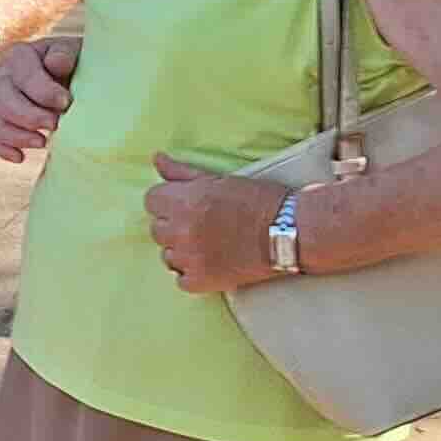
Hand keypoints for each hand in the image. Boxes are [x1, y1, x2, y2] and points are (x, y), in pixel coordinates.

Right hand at [0, 37, 79, 164]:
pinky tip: (21, 157)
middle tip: (56, 124)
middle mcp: (3, 76)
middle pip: (6, 102)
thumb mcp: (74, 50)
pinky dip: (5, 149)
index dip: (44, 92)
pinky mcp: (1, 121)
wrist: (74, 74)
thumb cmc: (74, 61)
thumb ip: (65, 53)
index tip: (66, 103)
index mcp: (20, 56)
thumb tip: (55, 64)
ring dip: (20, 136)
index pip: (25, 77)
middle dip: (31, 117)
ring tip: (44, 142)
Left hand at [143, 153, 288, 295]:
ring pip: (166, 255)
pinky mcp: (201, 281)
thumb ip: (181, 172)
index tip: (186, 204)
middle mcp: (181, 230)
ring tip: (209, 243)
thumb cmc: (257, 200)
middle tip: (202, 223)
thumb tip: (156, 158)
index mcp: (184, 201)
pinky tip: (210, 262)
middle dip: (174, 224)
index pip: (151, 200)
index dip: (168, 201)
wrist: (288, 231)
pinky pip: (180, 279)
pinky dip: (192, 273)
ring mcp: (190, 258)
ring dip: (181, 250)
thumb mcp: (218, 179)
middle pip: (157, 228)